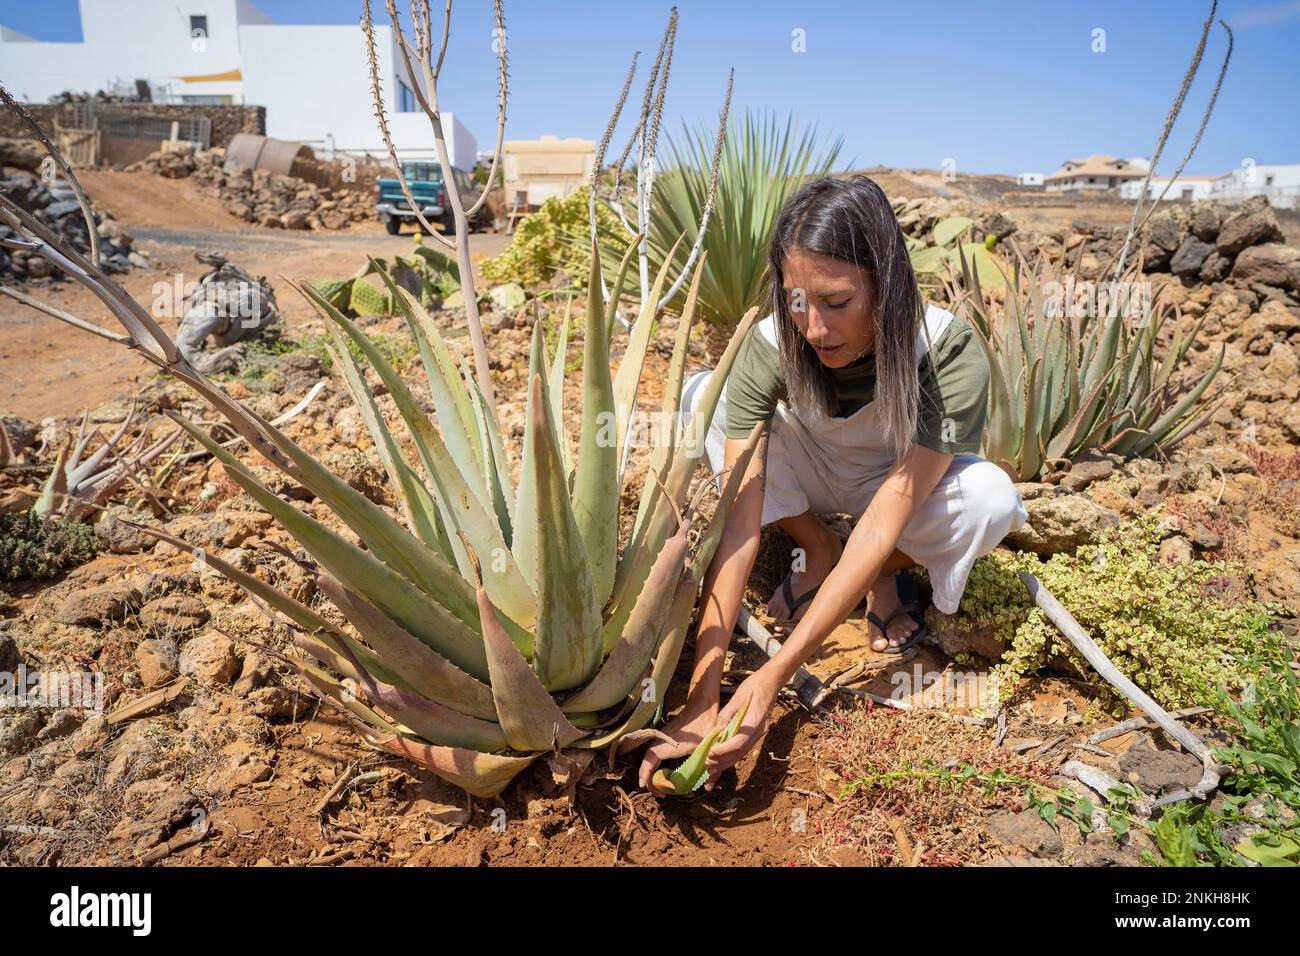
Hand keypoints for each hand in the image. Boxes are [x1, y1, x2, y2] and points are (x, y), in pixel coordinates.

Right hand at [638, 697, 717, 795]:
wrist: (702, 707)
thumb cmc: (704, 726)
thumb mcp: (704, 749)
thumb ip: (701, 767)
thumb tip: (705, 786)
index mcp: (669, 745)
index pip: (650, 761)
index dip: (645, 774)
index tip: (643, 786)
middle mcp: (661, 741)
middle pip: (647, 762)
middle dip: (650, 779)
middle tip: (661, 794)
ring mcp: (662, 738)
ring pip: (650, 758)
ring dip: (652, 772)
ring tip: (663, 787)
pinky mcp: (665, 737)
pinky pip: (655, 754)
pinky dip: (655, 765)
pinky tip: (665, 773)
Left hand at [701, 667, 780, 790]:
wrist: (771, 682)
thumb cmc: (753, 686)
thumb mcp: (737, 698)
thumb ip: (726, 716)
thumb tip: (715, 731)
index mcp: (755, 722)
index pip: (738, 742)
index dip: (724, 750)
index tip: (710, 753)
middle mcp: (759, 732)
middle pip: (739, 753)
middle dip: (722, 762)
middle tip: (706, 766)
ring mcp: (759, 734)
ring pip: (741, 754)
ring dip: (725, 763)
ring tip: (710, 771)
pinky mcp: (756, 734)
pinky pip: (742, 749)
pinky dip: (731, 757)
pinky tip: (721, 764)